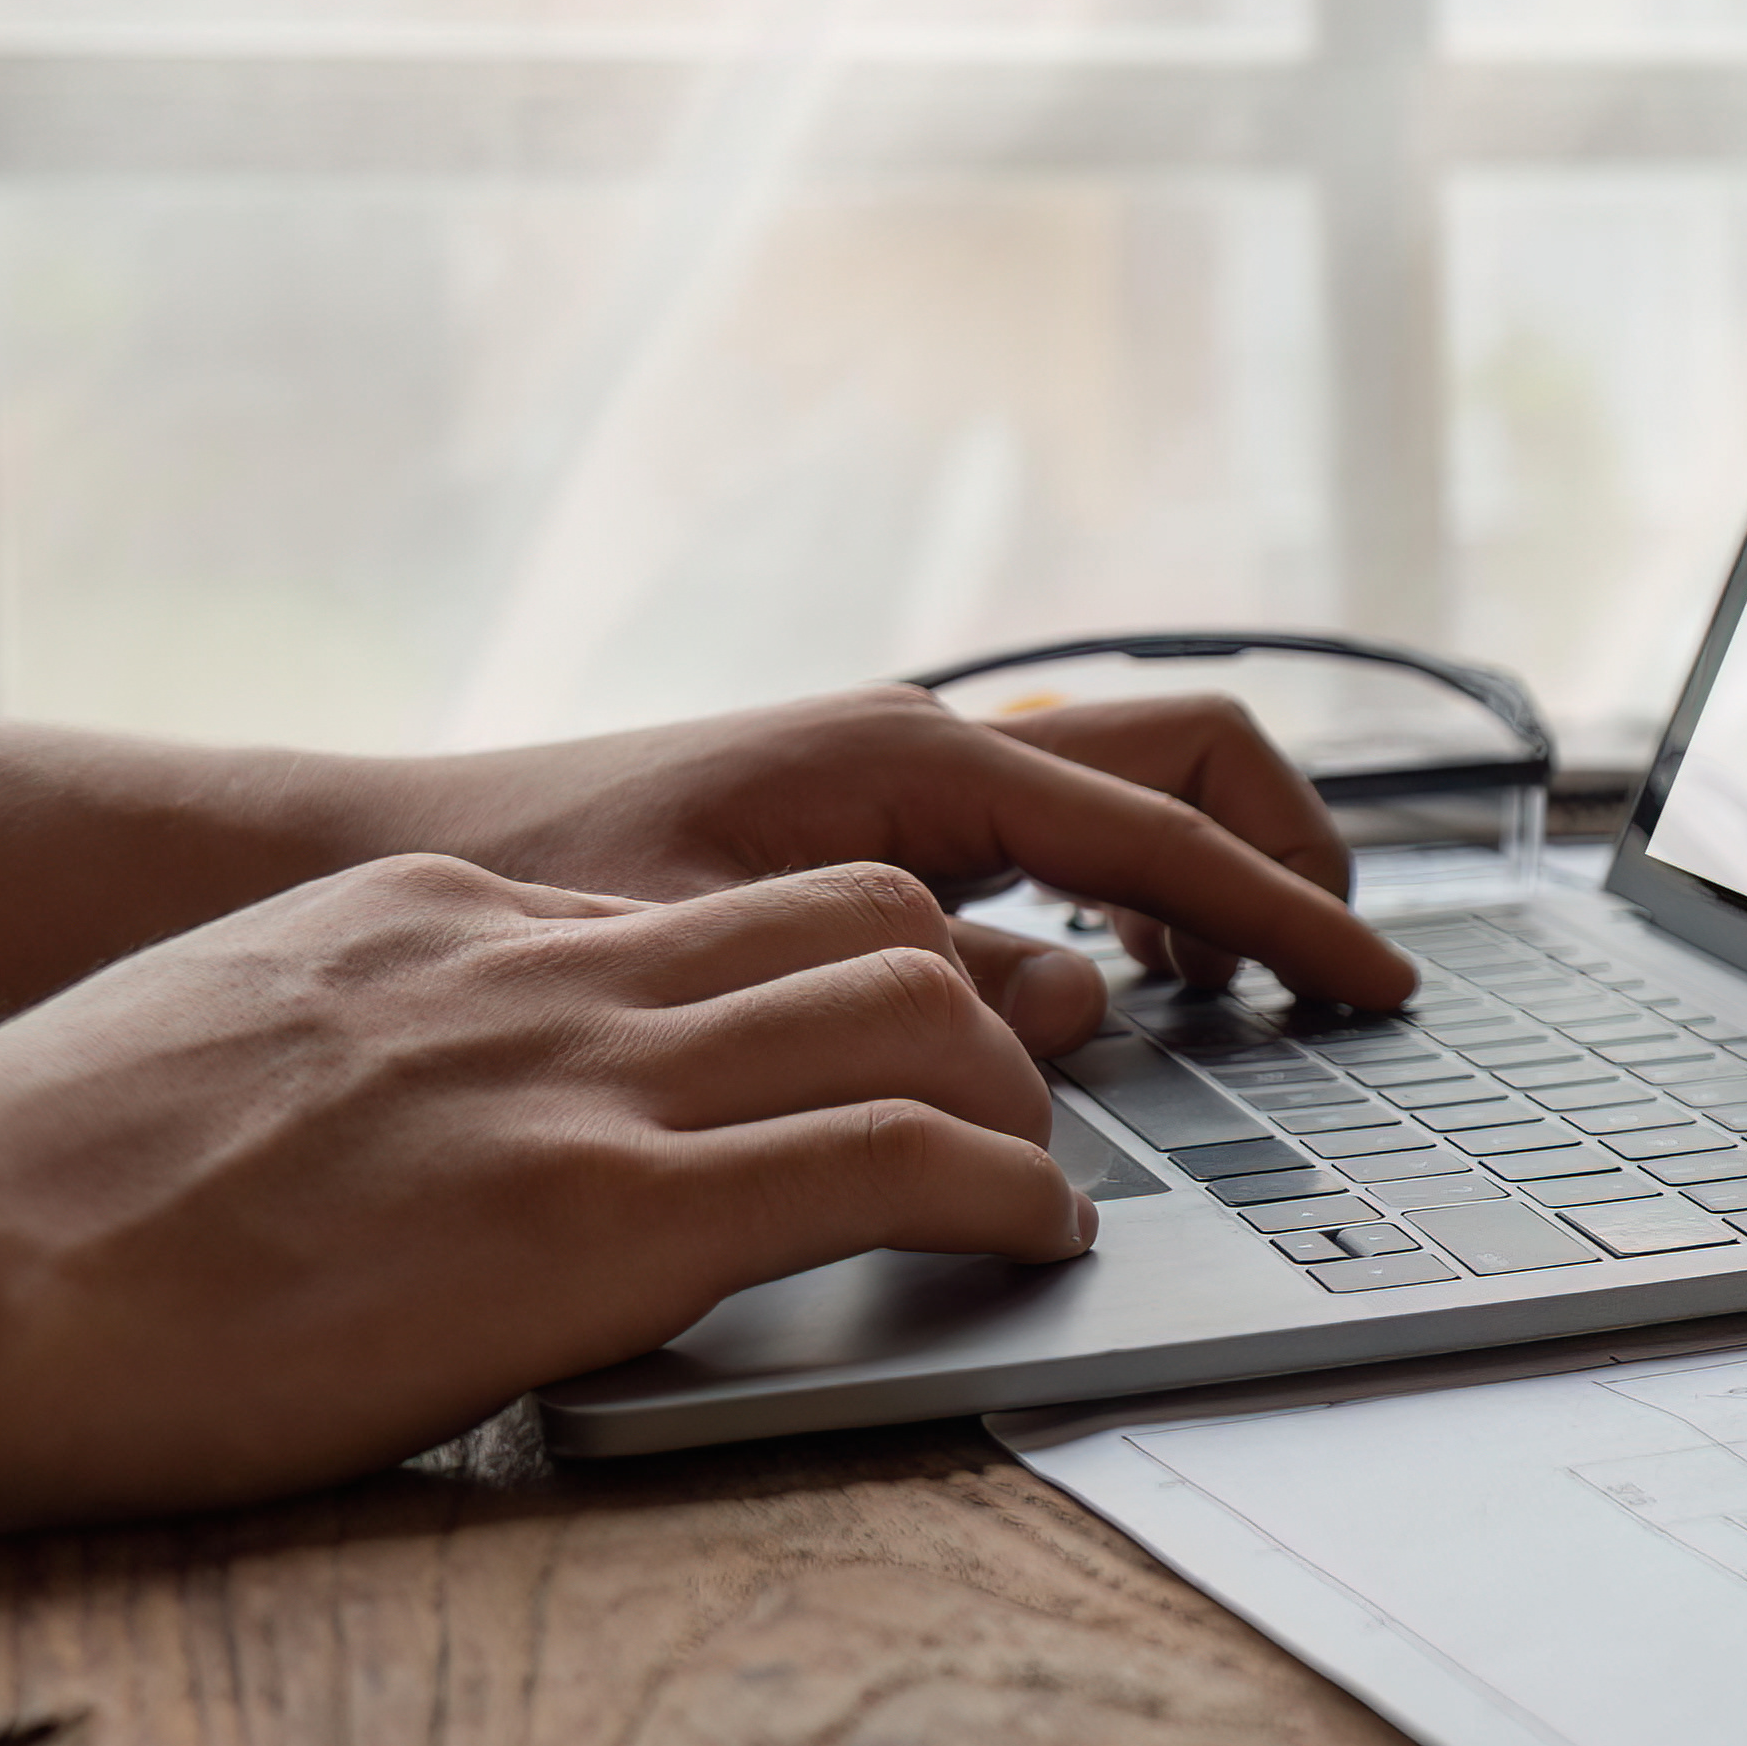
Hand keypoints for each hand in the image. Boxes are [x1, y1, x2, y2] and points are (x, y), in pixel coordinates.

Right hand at [0, 858, 1099, 1544]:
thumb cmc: (23, 1210)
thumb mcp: (227, 1051)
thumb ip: (364, 1047)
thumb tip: (423, 1124)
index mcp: (433, 916)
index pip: (704, 908)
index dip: (826, 976)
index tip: (877, 1043)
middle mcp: (531, 961)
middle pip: (861, 913)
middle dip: (970, 1006)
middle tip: (1005, 1109)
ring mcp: (578, 1076)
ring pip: (919, 1007)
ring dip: (1016, 1100)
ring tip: (1036, 1186)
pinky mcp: (608, 1209)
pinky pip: (896, 1161)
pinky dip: (1011, 1197)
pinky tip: (1040, 1246)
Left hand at [371, 685, 1407, 1035]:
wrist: (367, 861)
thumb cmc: (521, 898)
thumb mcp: (720, 955)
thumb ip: (918, 982)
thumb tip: (1088, 1002)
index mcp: (906, 760)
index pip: (1167, 830)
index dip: (1291, 915)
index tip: (1379, 990)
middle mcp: (919, 743)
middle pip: (1185, 756)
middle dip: (1288, 854)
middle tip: (1342, 976)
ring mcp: (899, 775)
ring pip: (1126, 792)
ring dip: (1210, 875)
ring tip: (1242, 994)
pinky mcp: (868, 820)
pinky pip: (1052, 836)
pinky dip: (1124, 896)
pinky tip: (1107, 987)